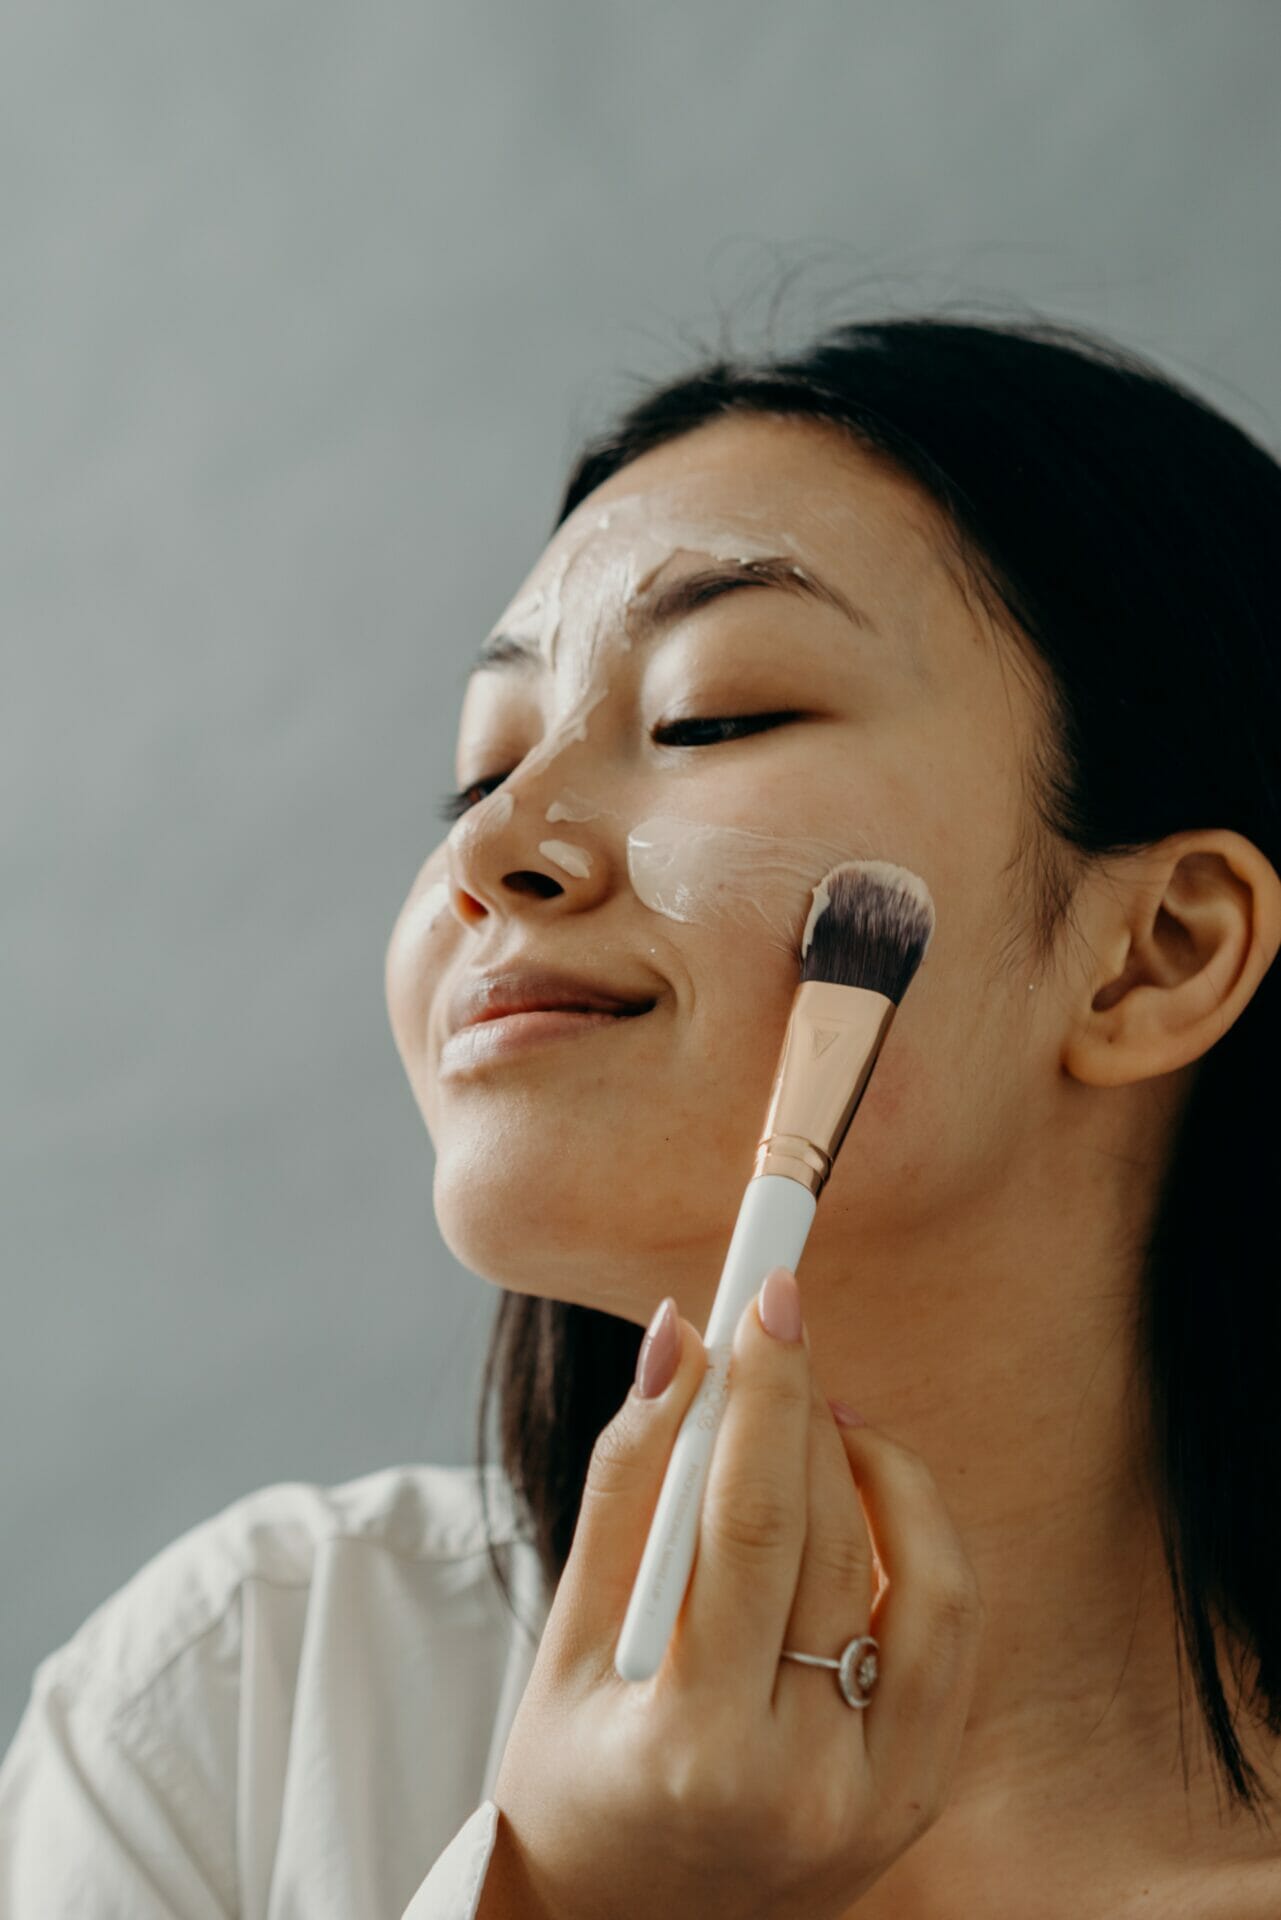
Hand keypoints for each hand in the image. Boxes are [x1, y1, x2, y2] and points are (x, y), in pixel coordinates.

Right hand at [488, 1269, 984, 1919]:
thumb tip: (676, 1343)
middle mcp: (804, 1783)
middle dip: (805, 1408)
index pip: (751, 1528)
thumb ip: (624, 1486)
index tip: (764, 1297)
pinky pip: (948, 1633)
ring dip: (877, 1470)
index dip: (763, 1396)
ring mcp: (879, 1798)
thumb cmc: (572, 1777)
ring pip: (923, 1580)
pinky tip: (858, 1498)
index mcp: (694, 1749)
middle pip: (834, 1538)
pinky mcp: (919, 1791)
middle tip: (778, 1324)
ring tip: (816, 1418)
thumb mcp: (563, 1641)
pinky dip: (917, 1543)